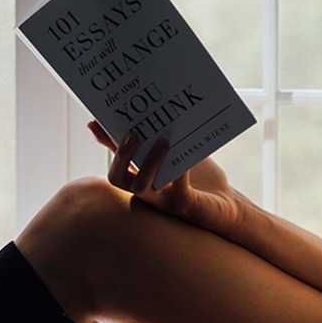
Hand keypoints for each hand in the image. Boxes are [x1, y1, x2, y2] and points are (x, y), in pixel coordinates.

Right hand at [88, 120, 245, 234]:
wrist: (226, 205)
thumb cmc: (199, 179)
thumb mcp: (177, 154)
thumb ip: (156, 141)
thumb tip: (141, 116)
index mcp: (141, 177)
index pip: (116, 159)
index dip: (106, 141)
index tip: (96, 120)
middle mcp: (146, 192)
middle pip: (117, 179)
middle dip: (121, 155)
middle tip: (133, 134)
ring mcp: (162, 201)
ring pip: (141, 187)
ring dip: (149, 162)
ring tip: (163, 141)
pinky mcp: (183, 206)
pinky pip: (178, 190)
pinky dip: (181, 173)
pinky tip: (187, 159)